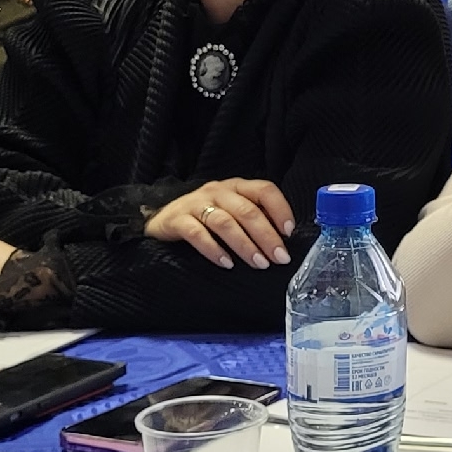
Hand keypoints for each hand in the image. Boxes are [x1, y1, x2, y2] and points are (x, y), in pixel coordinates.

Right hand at [145, 178, 295, 268]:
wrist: (162, 218)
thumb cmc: (205, 217)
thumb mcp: (231, 211)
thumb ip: (254, 218)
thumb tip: (282, 238)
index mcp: (236, 187)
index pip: (264, 190)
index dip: (280, 209)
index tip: (289, 232)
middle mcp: (218, 191)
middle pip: (247, 210)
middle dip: (267, 235)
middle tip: (279, 257)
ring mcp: (196, 204)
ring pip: (224, 222)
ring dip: (245, 245)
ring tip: (259, 264)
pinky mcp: (177, 219)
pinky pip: (197, 234)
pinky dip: (214, 250)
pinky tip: (227, 263)